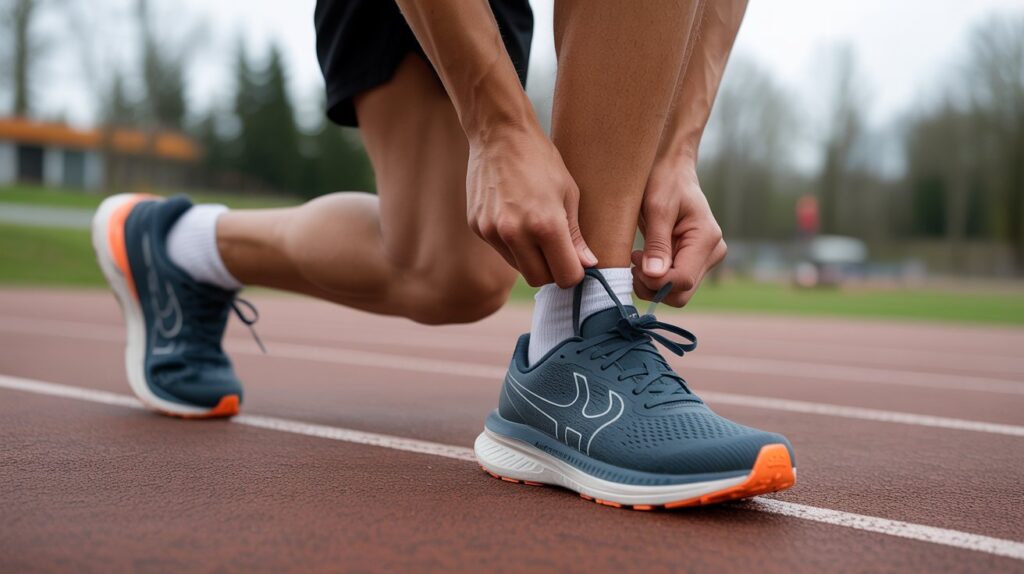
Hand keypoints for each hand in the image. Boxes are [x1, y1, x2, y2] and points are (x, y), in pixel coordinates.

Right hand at [466, 125, 597, 286]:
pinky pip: (501, 250)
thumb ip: (576, 235)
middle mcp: (516, 233)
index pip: (565, 277)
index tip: (576, 262)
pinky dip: (512, 244)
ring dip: (531, 259)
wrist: (499, 134)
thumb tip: (588, 265)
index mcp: (546, 224)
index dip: (575, 273)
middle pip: (539, 279)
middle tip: (558, 250)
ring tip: (535, 229)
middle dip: (552, 271)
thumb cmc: (541, 159)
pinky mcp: (477, 227)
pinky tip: (515, 217)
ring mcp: (492, 231)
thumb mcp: (569, 193)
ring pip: (518, 267)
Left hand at [632, 162, 725, 306]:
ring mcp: (706, 258)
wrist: (673, 170)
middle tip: (634, 263)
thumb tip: (654, 275)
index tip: (634, 264)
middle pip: (682, 293)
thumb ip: (657, 243)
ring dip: (652, 283)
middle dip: (653, 285)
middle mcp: (713, 252)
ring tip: (638, 257)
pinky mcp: (696, 261)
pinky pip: (675, 282)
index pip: (682, 280)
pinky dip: (657, 278)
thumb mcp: (657, 208)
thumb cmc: (665, 181)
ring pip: (678, 292)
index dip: (655, 282)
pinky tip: (646, 258)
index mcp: (706, 238)